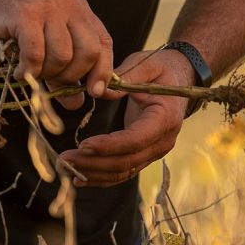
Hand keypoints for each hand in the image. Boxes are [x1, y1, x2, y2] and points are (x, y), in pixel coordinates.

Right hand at [0, 0, 112, 109]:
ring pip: (62, 55)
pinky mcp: (25, 14)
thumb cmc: (9, 20)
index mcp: (79, 9)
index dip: (103, 72)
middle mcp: (68, 4)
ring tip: (31, 73)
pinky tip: (19, 73)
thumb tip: (75, 103)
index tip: (93, 92)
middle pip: (88, 52)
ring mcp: (47, 7)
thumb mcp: (43, 42)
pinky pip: (36, 53)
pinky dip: (29, 70)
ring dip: (47, 74)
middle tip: (51, 82)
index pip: (104, 44)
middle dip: (72, 76)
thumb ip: (62, 71)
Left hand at [58, 48, 192, 186]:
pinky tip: (78, 179)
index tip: (82, 145)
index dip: (108, 146)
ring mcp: (154, 151)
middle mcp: (163, 141)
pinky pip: (123, 172)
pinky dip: (100, 177)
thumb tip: (98, 90)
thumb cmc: (161, 68)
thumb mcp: (146, 65)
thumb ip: (125, 76)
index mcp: (165, 118)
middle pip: (126, 161)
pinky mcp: (145, 155)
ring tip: (65, 168)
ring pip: (122, 171)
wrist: (181, 78)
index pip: (135, 140)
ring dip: (92, 173)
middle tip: (63, 159)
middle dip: (93, 163)